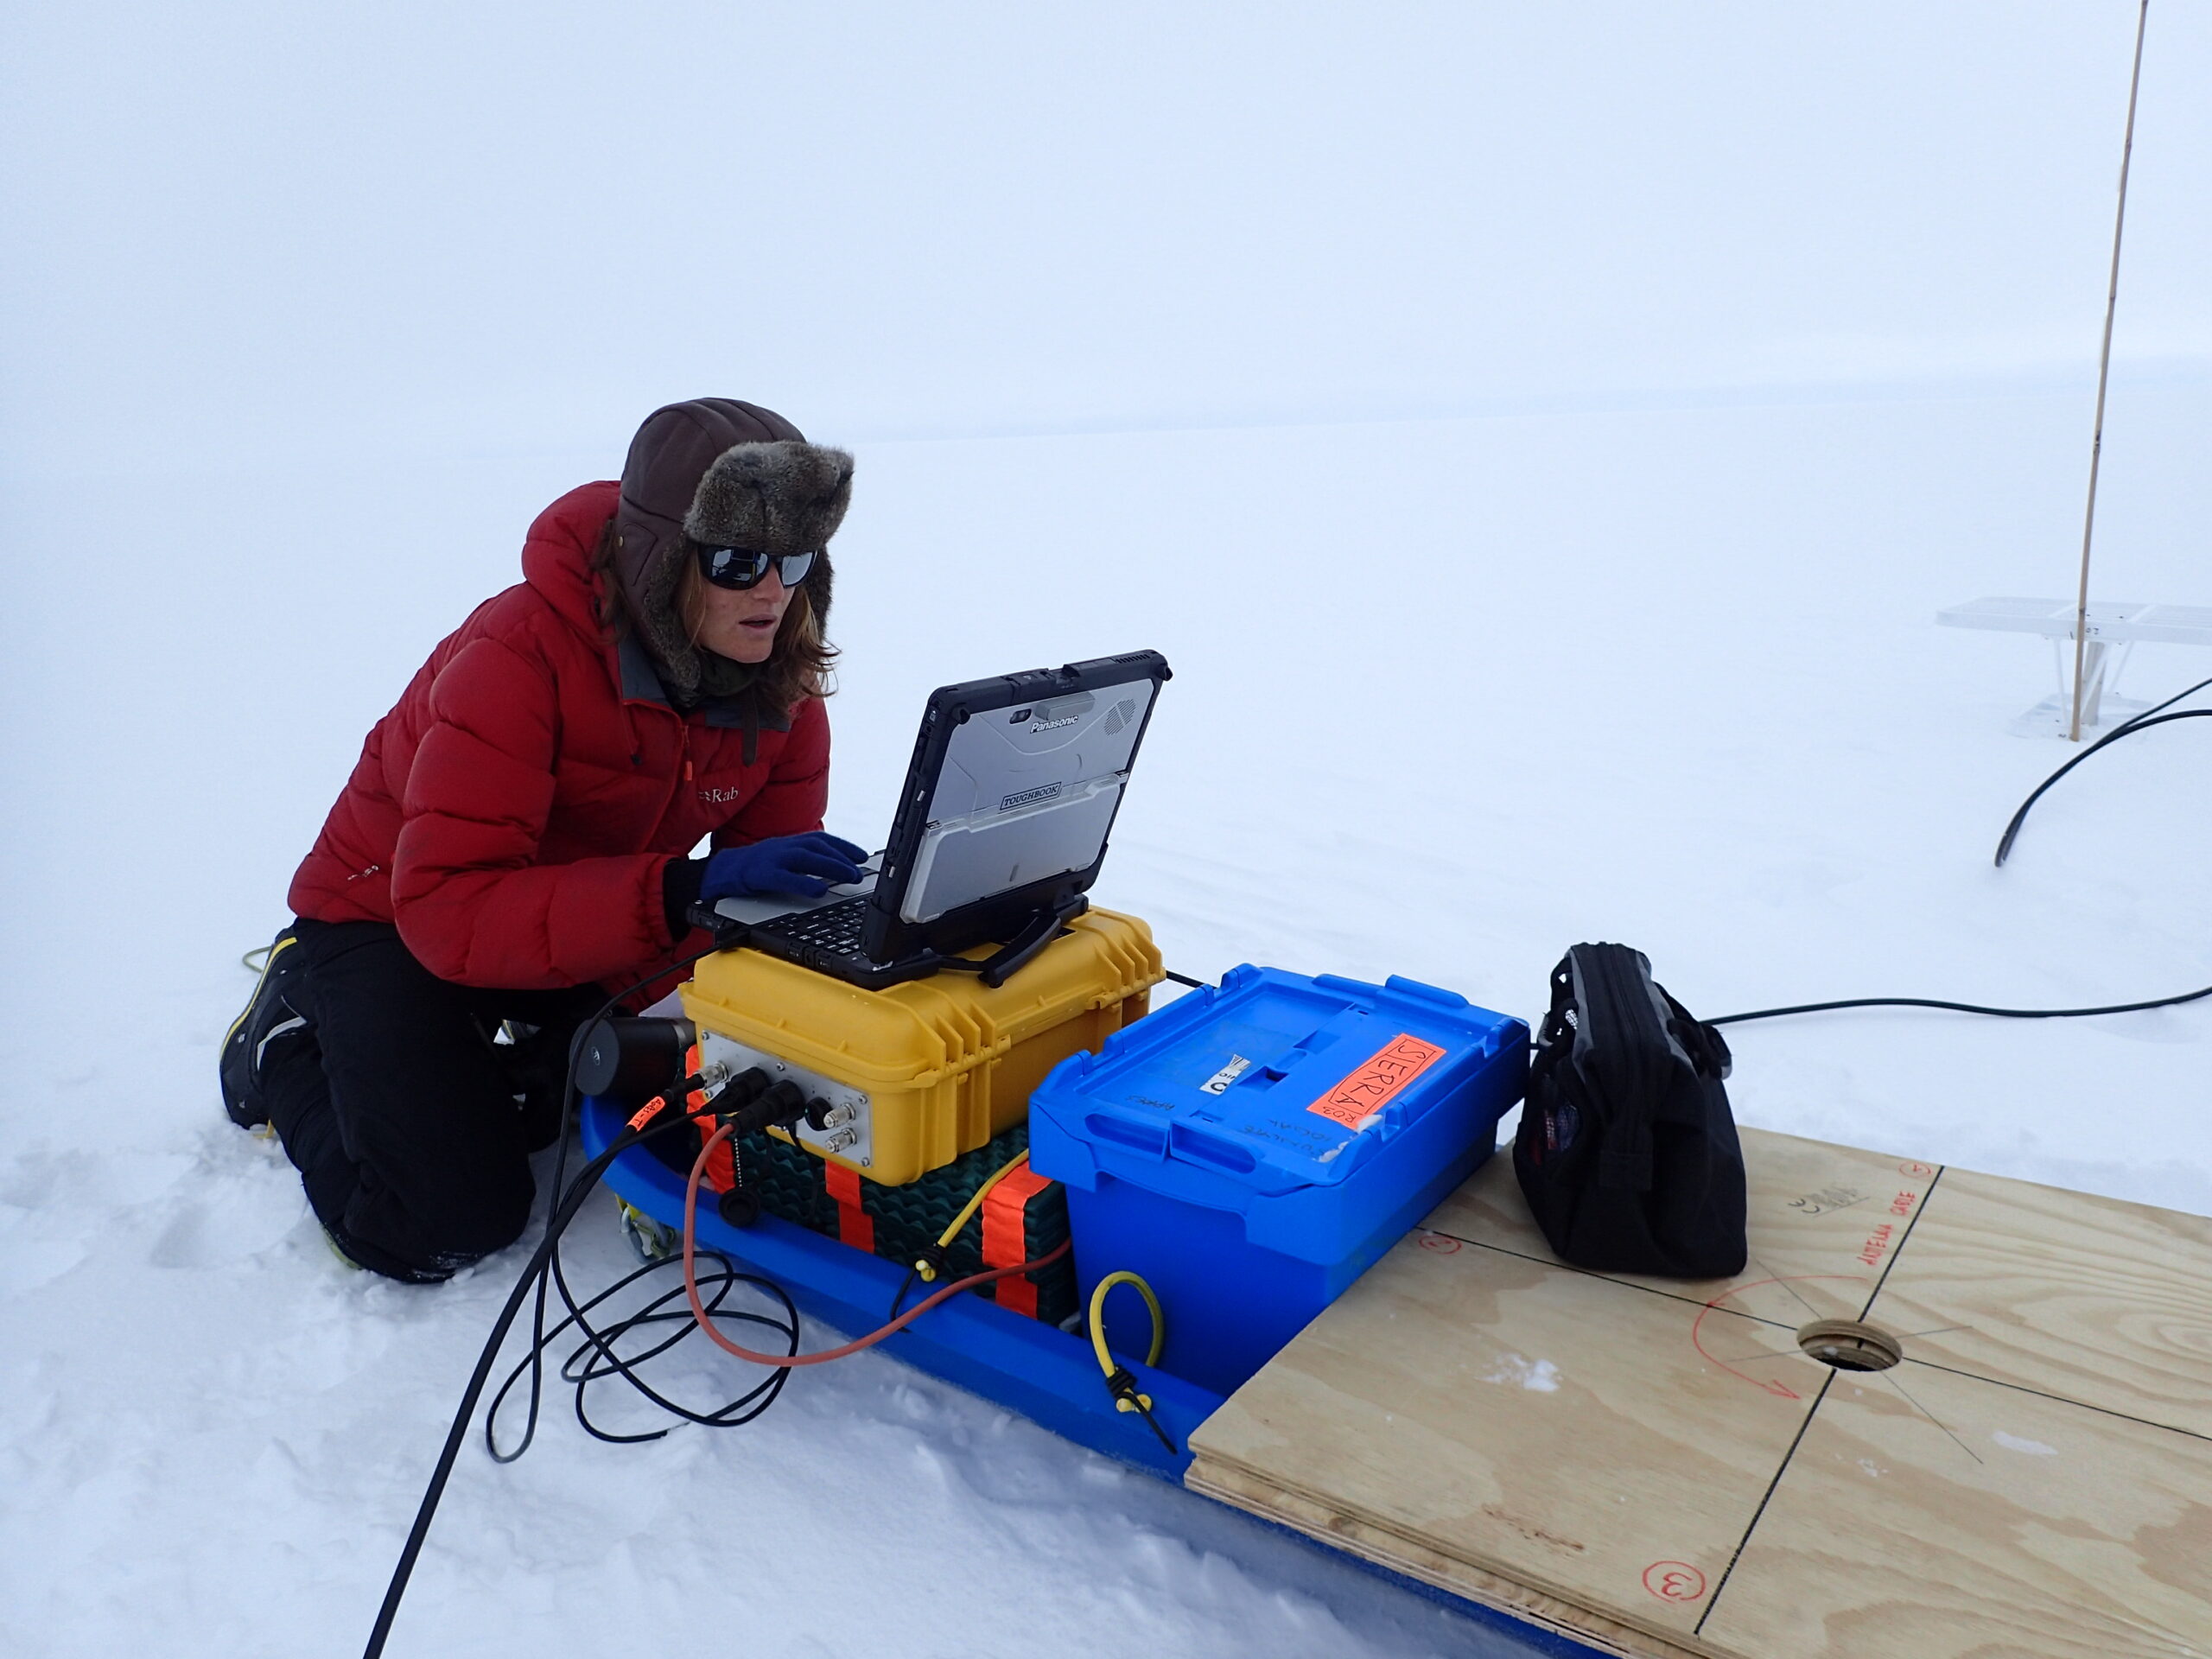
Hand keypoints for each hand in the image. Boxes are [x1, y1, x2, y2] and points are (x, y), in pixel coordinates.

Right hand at [700, 832, 868, 900]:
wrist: (719, 872)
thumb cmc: (755, 868)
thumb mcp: (782, 860)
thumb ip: (805, 863)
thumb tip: (835, 872)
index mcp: (789, 843)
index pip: (821, 840)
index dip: (843, 846)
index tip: (862, 857)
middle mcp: (783, 846)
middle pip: (817, 846)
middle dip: (842, 857)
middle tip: (860, 871)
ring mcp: (771, 858)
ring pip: (805, 857)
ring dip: (831, 865)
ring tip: (850, 876)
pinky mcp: (760, 874)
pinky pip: (784, 877)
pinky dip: (804, 882)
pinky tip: (820, 890)